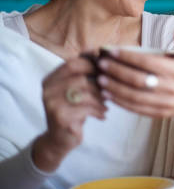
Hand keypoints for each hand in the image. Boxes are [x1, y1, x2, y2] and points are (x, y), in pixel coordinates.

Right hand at [33, 57, 106, 171]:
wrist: (59, 139)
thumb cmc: (73, 109)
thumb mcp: (76, 89)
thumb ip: (84, 72)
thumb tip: (101, 49)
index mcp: (50, 79)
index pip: (73, 63)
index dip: (92, 63)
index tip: (108, 68)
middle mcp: (47, 90)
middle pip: (80, 77)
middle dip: (100, 81)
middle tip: (111, 88)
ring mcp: (52, 104)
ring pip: (85, 93)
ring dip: (101, 97)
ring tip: (107, 103)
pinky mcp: (61, 118)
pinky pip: (87, 108)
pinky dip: (99, 110)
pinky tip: (103, 114)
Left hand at [96, 28, 173, 118]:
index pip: (149, 63)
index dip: (129, 57)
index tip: (112, 52)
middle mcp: (171, 87)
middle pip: (139, 80)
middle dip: (118, 72)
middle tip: (102, 65)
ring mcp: (165, 102)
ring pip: (135, 96)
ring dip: (116, 88)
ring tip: (100, 80)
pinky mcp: (159, 113)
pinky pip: (137, 109)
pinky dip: (121, 102)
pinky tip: (109, 95)